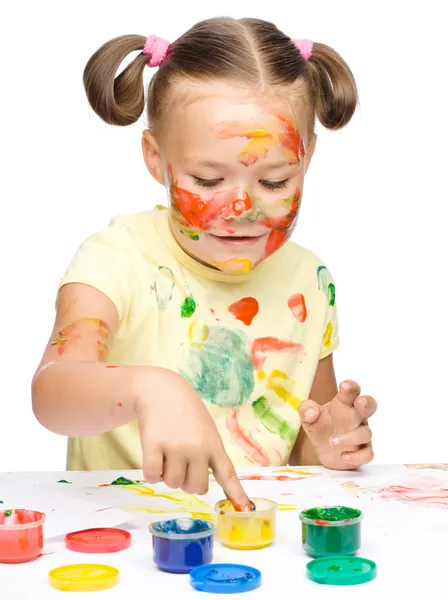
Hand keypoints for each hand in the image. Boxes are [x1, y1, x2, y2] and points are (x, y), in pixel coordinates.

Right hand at [135, 368, 251, 507]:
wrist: (162, 390)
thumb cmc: (186, 413)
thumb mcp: (206, 430)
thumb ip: (208, 455)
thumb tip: (202, 487)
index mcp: (214, 445)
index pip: (228, 474)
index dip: (237, 494)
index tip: (245, 510)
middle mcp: (198, 448)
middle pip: (195, 487)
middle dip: (186, 482)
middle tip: (180, 463)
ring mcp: (176, 447)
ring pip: (172, 483)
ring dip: (167, 475)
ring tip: (167, 453)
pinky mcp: (153, 445)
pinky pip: (152, 476)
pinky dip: (151, 473)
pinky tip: (153, 456)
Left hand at [299, 380, 375, 469]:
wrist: (322, 450)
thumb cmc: (320, 426)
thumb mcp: (307, 416)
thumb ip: (306, 409)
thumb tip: (311, 413)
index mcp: (344, 403)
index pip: (352, 391)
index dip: (350, 386)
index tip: (344, 386)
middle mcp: (356, 416)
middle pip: (369, 405)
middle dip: (367, 402)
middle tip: (361, 403)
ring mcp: (361, 433)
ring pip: (365, 433)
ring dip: (349, 437)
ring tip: (331, 442)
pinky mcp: (363, 451)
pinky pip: (367, 454)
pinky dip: (356, 456)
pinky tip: (343, 457)